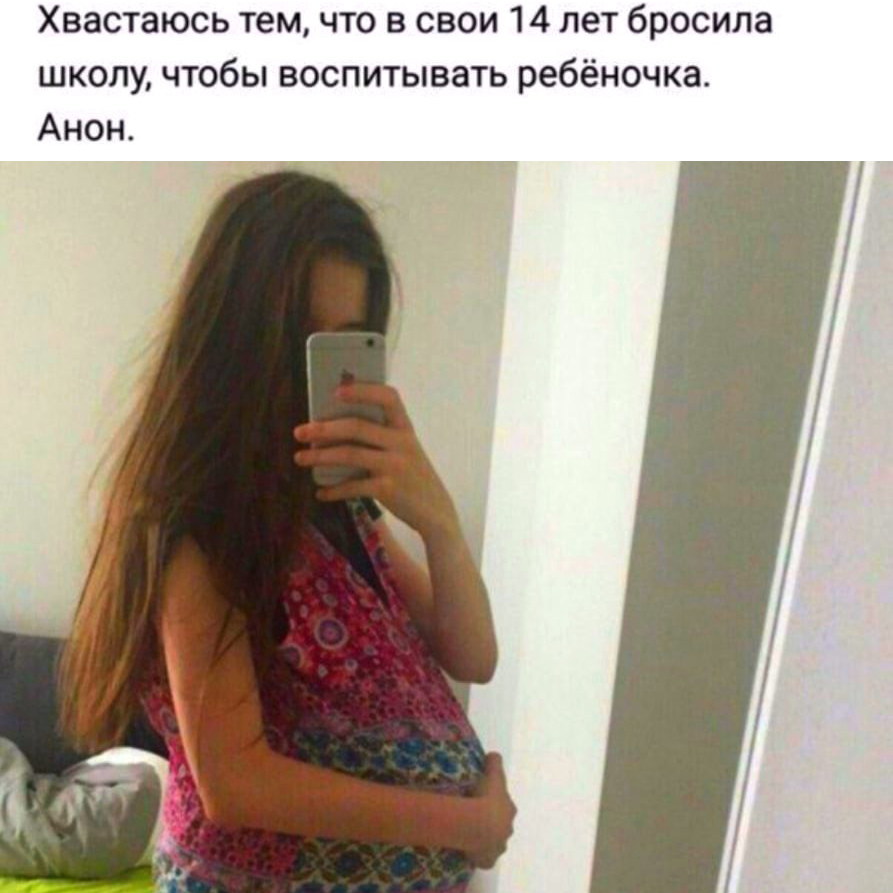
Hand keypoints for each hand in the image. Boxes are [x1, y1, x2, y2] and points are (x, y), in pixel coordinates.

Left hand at [293, 382, 459, 540]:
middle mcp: (402, 443)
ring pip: (350, 454)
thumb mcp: (404, 450)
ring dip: (320, 456)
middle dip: (324, 428)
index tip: (336, 391)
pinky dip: (333, 489)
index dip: (363, 390)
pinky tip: (321, 493)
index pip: (388, 397)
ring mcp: (395, 466)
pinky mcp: (388, 489)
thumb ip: (380, 437)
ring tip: (300, 458)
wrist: (435, 511)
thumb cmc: (412, 476)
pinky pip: (353, 486)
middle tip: (300, 432)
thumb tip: (331, 429)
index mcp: (405, 428)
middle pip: (358, 427)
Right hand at [465, 752, 516, 868]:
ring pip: (494, 843)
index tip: (484, 801)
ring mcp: (498, 846)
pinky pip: (483, 858)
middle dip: (491, 823)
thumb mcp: (492, 775)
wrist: (479, 825)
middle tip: (475, 818)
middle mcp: (507, 829)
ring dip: (484, 839)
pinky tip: (467, 850)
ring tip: (469, 834)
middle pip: (500, 826)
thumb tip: (493, 755)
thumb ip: (494, 763)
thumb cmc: (486, 798)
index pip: (504, 806)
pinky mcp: (488, 860)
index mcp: (509, 809)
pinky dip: (478, 855)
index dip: (494, 804)